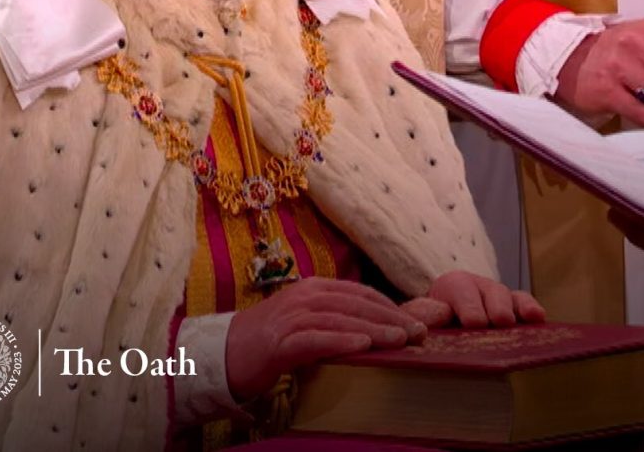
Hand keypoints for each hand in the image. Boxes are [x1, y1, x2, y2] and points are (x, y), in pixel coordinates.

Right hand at [225, 278, 426, 401]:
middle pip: (356, 303)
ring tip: (401, 339)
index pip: (360, 293)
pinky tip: (363, 345)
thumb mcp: (306, 323)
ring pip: (341, 318)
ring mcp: (292, 317)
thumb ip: (334, 320)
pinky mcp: (281, 341)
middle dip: (391, 317)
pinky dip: (342, 340)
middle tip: (419, 332)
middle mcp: (305, 297)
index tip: (416, 321)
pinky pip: (317, 338)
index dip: (390, 306)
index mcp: (313, 289)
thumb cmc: (269, 341)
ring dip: (375, 328)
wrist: (224, 354)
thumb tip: (374, 330)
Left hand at [403, 271, 545, 328]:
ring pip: (509, 297)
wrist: (443, 318)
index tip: (474, 322)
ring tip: (517, 322)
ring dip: (514, 309)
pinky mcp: (515, 309)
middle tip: (498, 322)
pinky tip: (538, 319)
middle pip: (491, 292)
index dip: (469, 306)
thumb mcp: (420, 314)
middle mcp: (479, 287)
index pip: (462, 291)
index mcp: (452, 286)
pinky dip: (531, 310)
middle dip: (495, 307)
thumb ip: (421, 314)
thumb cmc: (432, 319)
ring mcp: (499, 297)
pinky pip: (524, 304)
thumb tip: (435, 318)